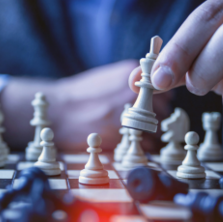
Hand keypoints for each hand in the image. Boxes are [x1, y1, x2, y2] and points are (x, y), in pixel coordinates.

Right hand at [0, 60, 171, 152]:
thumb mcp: (107, 77)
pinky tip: (127, 142)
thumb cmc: (80, 95)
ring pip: (157, 129)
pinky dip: (142, 147)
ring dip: (149, 134)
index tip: (151, 107)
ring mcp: (129, 113)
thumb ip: (131, 83)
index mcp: (131, 74)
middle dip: (154, 118)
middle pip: (163, 110)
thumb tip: (153, 91)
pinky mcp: (122, 135)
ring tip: (132, 134)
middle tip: (139, 123)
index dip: (159, 101)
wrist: (58, 111)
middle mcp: (133, 92)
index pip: (165, 89)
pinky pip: (147, 144)